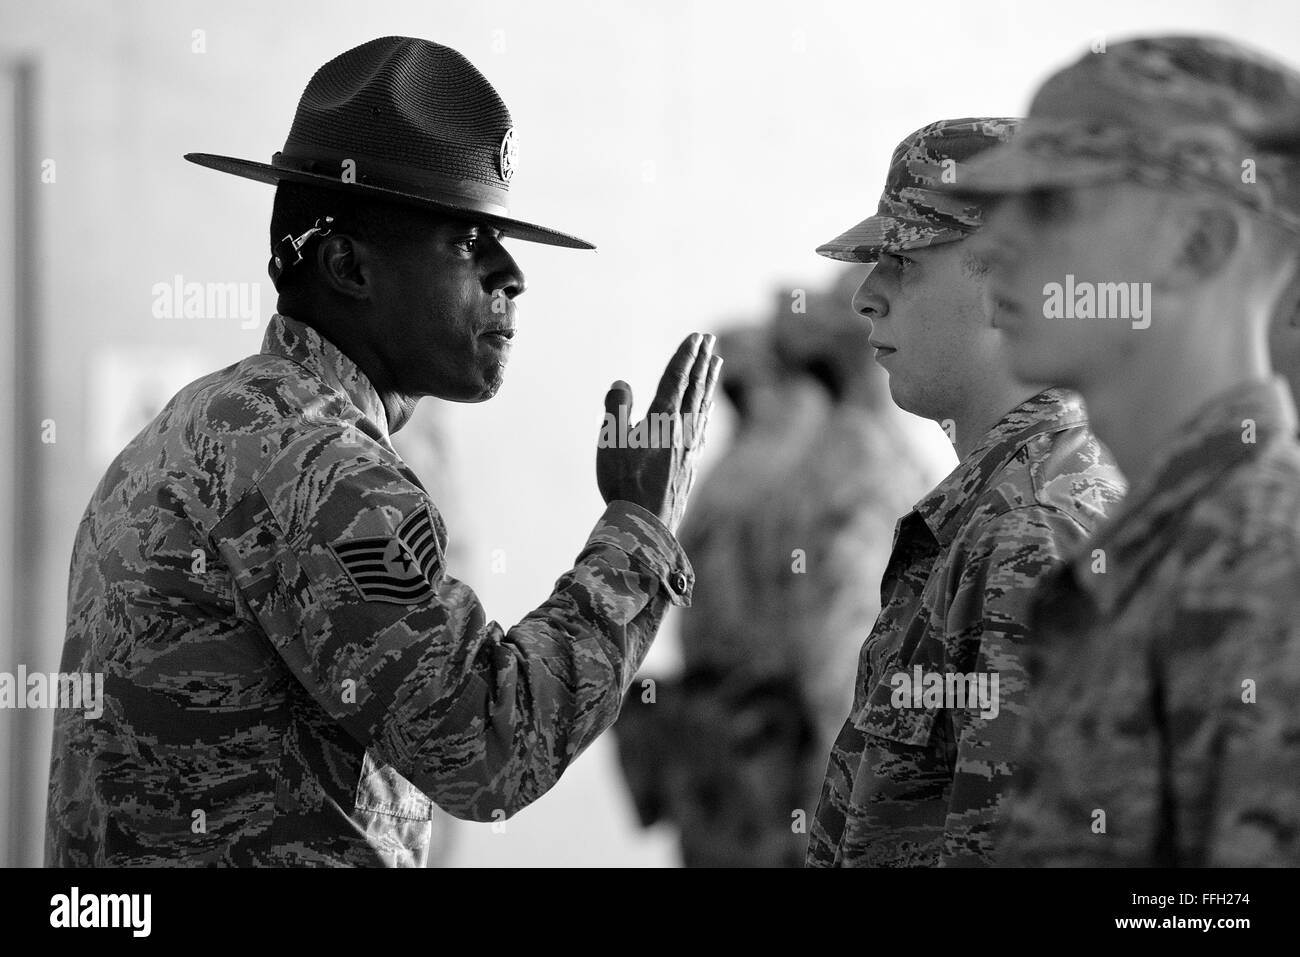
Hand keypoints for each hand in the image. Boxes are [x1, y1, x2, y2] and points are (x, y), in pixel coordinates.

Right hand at [596, 333, 721, 534]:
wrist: (646, 525)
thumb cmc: (624, 484)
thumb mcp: (611, 442)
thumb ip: (616, 409)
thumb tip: (621, 383)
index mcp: (663, 420)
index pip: (676, 380)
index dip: (685, 356)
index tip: (696, 336)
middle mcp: (682, 430)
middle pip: (695, 389)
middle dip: (702, 362)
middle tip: (710, 341)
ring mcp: (689, 448)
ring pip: (702, 407)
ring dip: (708, 382)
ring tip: (716, 364)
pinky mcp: (689, 465)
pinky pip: (702, 428)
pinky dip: (705, 411)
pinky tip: (706, 411)